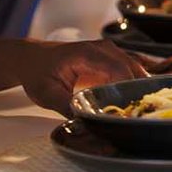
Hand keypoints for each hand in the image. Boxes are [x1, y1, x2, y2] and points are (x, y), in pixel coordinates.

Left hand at [17, 39, 150, 115]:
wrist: (32, 59)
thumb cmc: (38, 72)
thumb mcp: (47, 94)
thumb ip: (66, 107)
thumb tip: (86, 123)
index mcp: (87, 54)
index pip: (119, 71)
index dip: (127, 92)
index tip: (130, 112)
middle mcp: (102, 49)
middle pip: (131, 70)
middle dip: (137, 93)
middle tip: (138, 115)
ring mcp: (108, 52)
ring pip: (134, 69)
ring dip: (138, 89)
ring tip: (140, 111)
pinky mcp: (110, 58)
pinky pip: (129, 70)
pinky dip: (134, 85)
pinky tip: (136, 100)